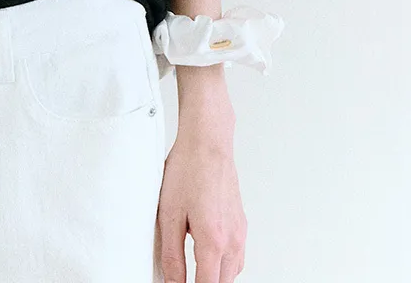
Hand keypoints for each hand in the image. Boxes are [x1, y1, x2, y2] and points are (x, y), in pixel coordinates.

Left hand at [155, 129, 247, 282]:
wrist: (208, 142)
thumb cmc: (188, 170)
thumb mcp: (169, 214)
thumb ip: (171, 255)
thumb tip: (172, 282)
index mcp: (213, 241)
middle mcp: (233, 240)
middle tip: (182, 279)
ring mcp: (240, 232)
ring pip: (232, 273)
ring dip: (216, 277)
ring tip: (194, 271)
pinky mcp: (241, 224)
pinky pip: (236, 258)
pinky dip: (224, 265)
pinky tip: (208, 257)